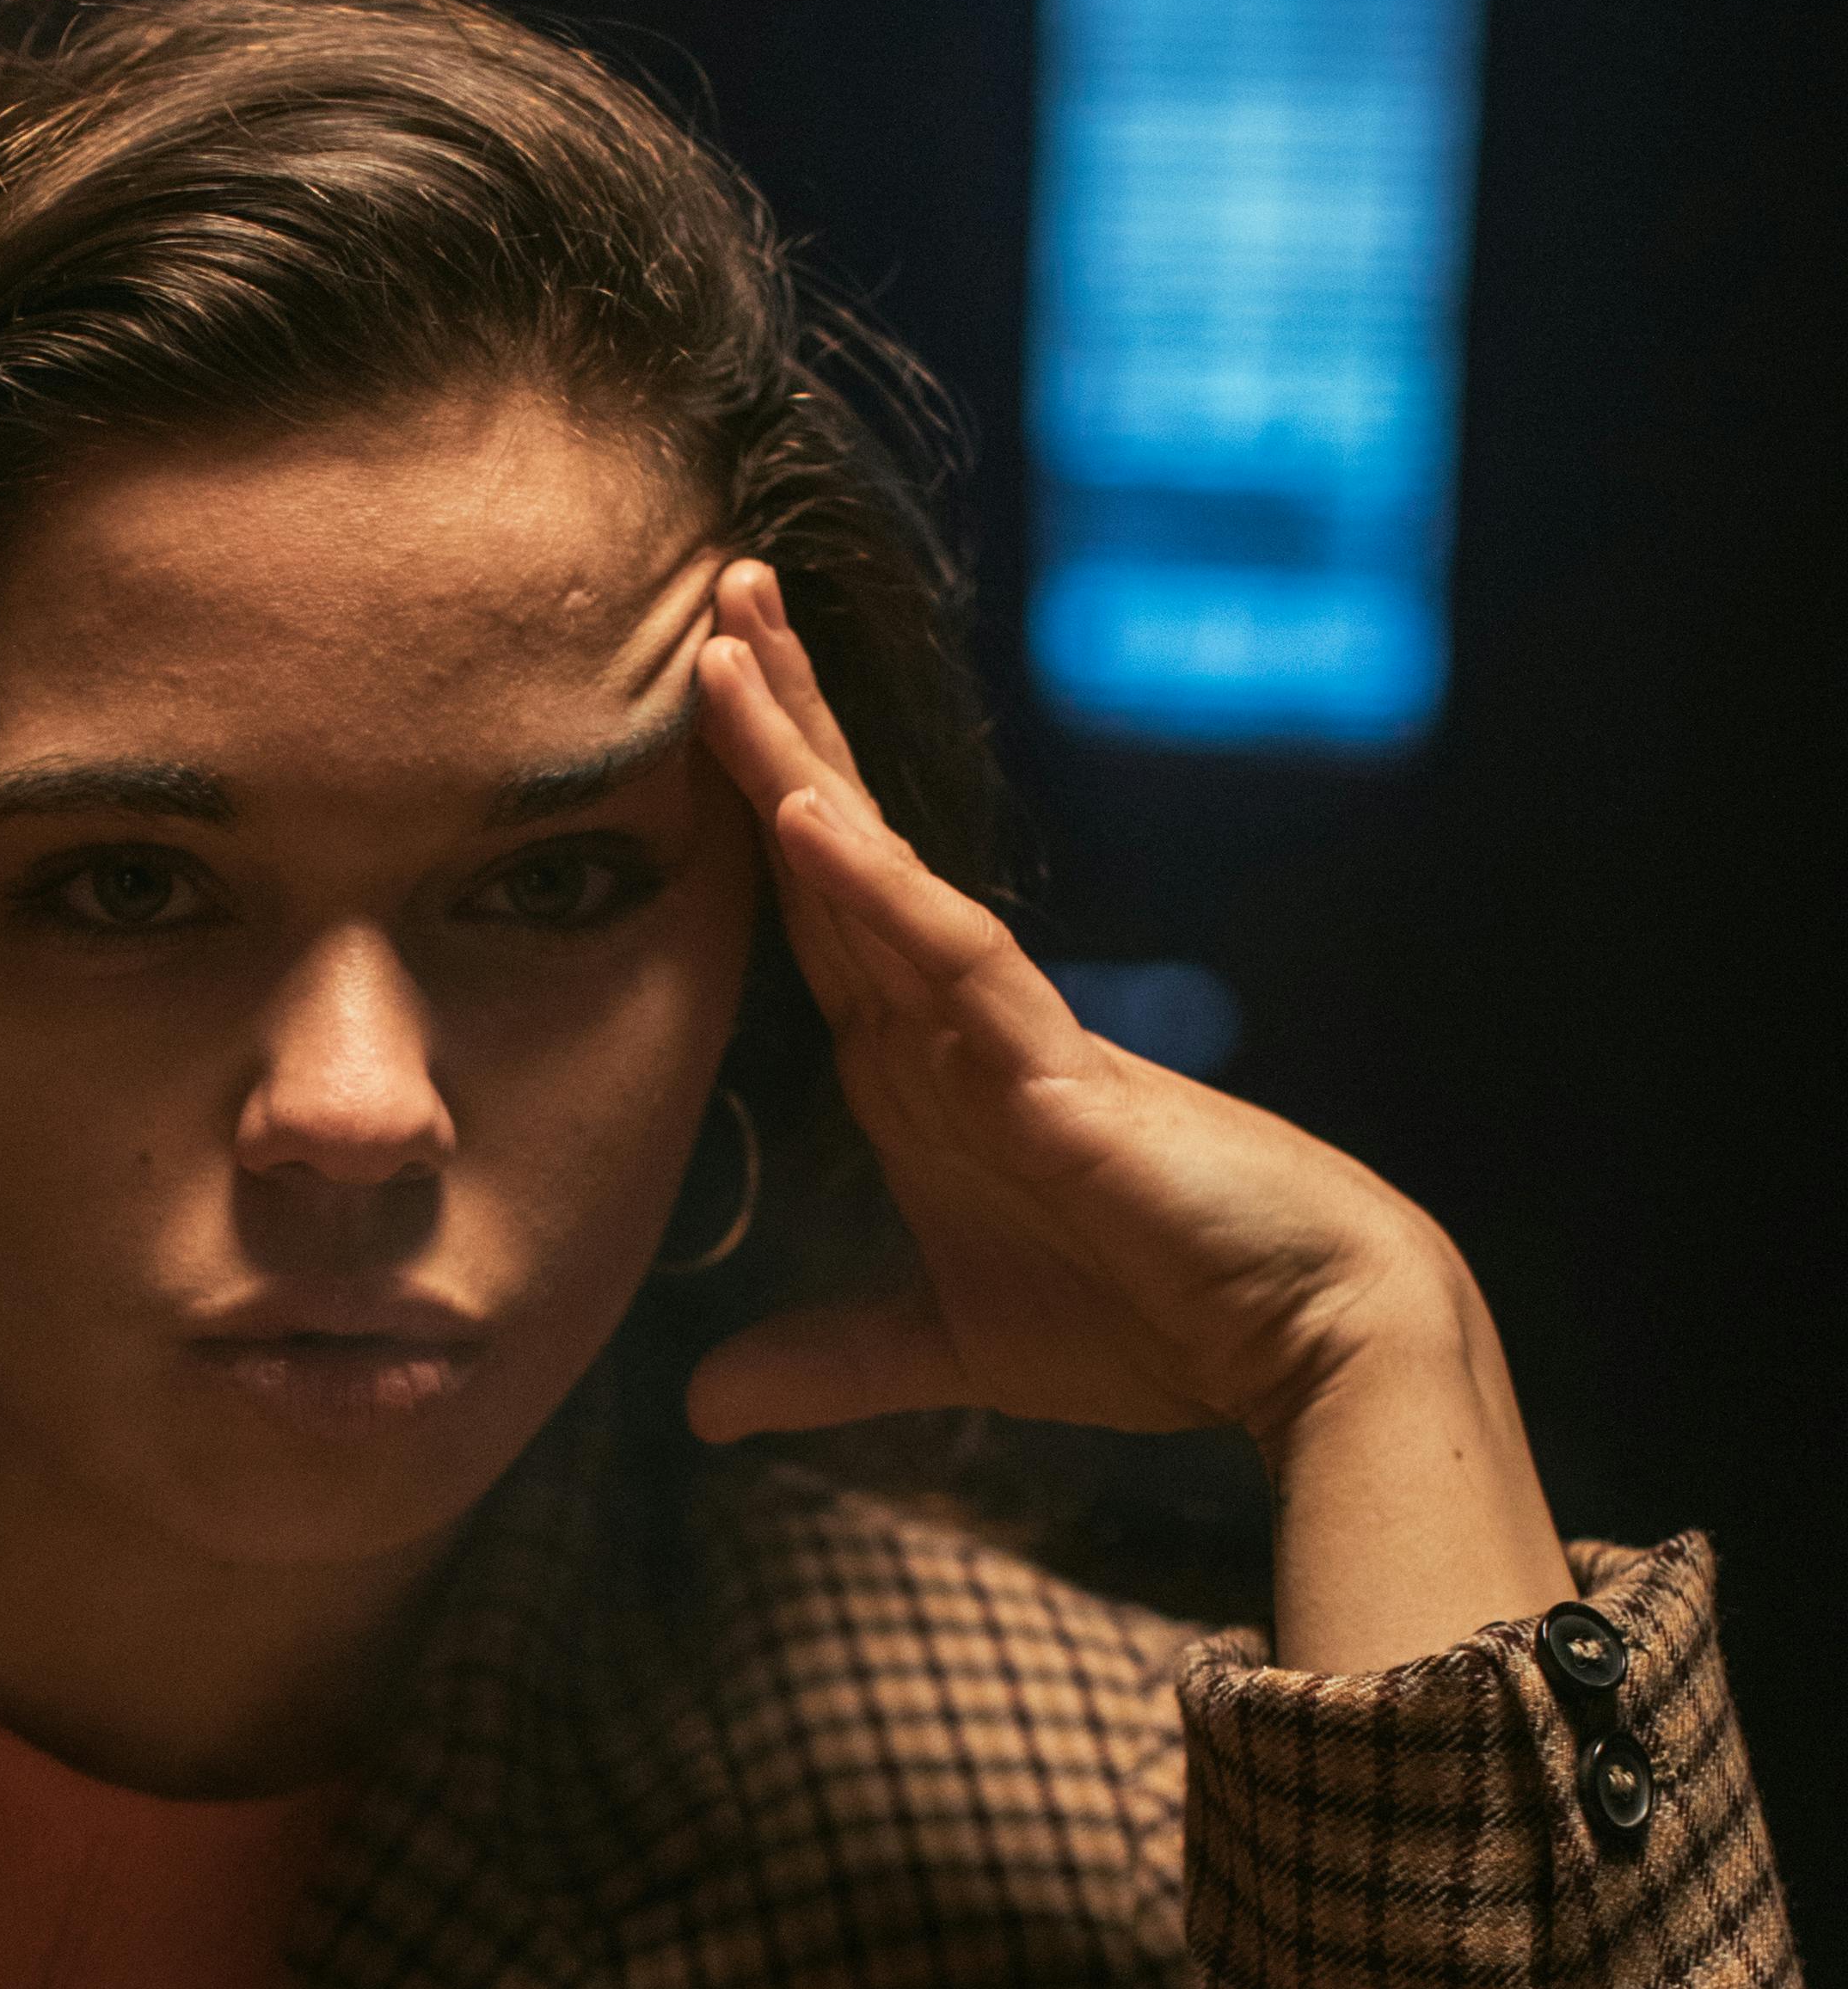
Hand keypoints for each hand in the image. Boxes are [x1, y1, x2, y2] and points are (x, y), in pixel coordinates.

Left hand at [682, 567, 1466, 1459]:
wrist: (1296, 1337)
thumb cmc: (1146, 1315)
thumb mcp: (943, 1346)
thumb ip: (827, 1359)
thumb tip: (702, 1406)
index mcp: (920, 1066)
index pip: (814, 912)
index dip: (750, 810)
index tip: (692, 703)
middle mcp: (953, 1021)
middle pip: (834, 847)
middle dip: (773, 719)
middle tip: (713, 582)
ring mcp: (1000, 1031)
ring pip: (875, 868)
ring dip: (797, 754)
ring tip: (734, 632)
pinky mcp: (1051, 1070)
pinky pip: (949, 958)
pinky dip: (873, 887)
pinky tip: (803, 812)